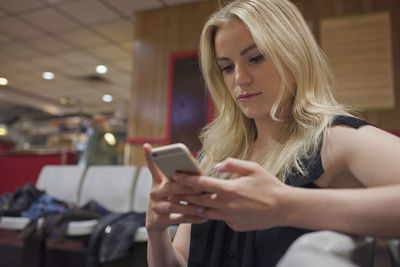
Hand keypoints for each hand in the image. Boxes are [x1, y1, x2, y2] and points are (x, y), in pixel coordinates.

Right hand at [143, 143, 206, 231]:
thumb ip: (181, 180)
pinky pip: (178, 219)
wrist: (158, 221)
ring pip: (174, 205)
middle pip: (169, 188)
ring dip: (190, 206)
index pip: (152, 166)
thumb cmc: (171, 198)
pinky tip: (204, 217)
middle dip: (186, 189)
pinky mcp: (159, 220)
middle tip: (200, 189)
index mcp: (158, 181)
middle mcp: (154, 192)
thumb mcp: (172, 186)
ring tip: (204, 207)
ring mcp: (155, 207)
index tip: (147, 146)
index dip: (149, 156)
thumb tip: (200, 175)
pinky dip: (192, 218)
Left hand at [171, 157, 290, 230]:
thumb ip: (233, 164)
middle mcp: (228, 205)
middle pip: (198, 201)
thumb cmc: (269, 186)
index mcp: (231, 189)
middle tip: (170, 192)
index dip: (187, 179)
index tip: (176, 175)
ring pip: (206, 213)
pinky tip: (208, 209)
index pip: (202, 184)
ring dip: (192, 207)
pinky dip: (213, 213)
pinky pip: (220, 219)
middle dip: (183, 196)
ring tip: (181, 202)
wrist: (284, 208)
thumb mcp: (253, 168)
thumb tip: (217, 166)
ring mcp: (231, 218)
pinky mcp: (235, 226)